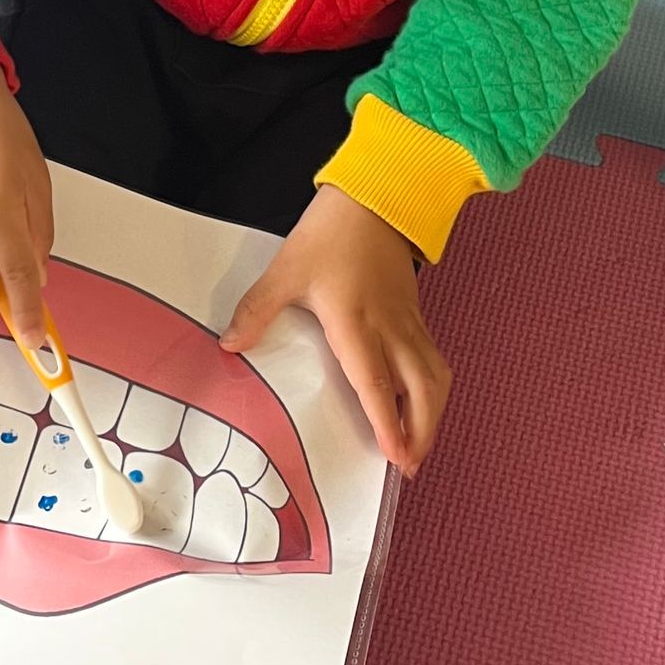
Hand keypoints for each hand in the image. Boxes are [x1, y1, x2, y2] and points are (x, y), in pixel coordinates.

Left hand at [221, 186, 450, 474]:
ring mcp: (408, 323)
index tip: (395, 455)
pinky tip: (418, 403)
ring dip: (431, 415)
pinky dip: (431, 390)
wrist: (377, 198)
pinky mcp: (416, 315)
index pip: (376, 382)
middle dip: (421, 432)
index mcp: (357, 323)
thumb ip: (258, 311)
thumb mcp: (287, 270)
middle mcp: (391, 329)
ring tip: (417, 444)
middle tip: (408, 466)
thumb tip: (230, 345)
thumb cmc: (333, 233)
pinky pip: (432, 360)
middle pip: (421, 390)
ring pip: (434, 378)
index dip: (388, 422)